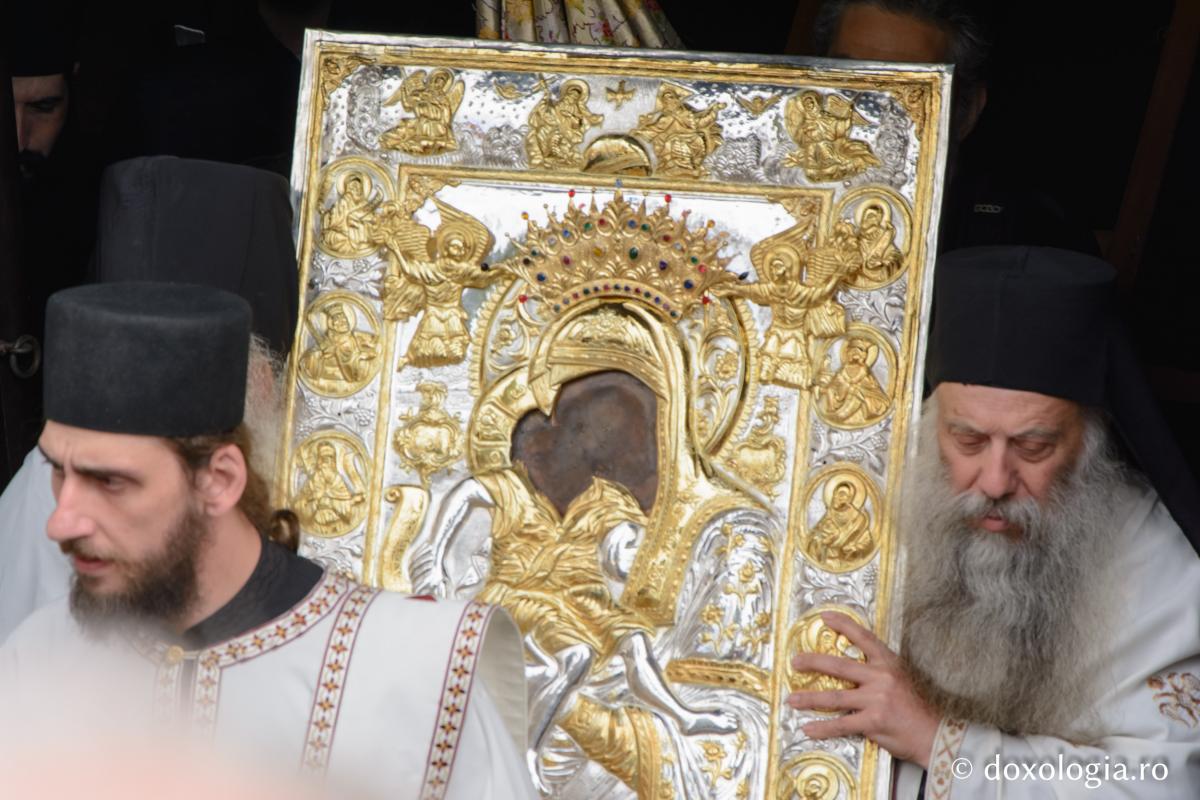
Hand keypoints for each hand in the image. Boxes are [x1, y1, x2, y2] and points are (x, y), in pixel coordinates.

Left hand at [786, 611, 939, 767]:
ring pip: (834, 697)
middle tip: (795, 661)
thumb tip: (854, 670)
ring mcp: (876, 700)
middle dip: (813, 662)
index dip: (843, 625)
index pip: (863, 637)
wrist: (936, 734)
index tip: (824, 616)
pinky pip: (841, 724)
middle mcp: (881, 678)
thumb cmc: (918, 707)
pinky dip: (822, 728)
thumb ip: (880, 672)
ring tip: (792, 699)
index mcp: (889, 663)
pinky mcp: (872, 722)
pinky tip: (808, 728)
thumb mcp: (902, 678)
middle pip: (839, 666)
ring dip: (809, 698)